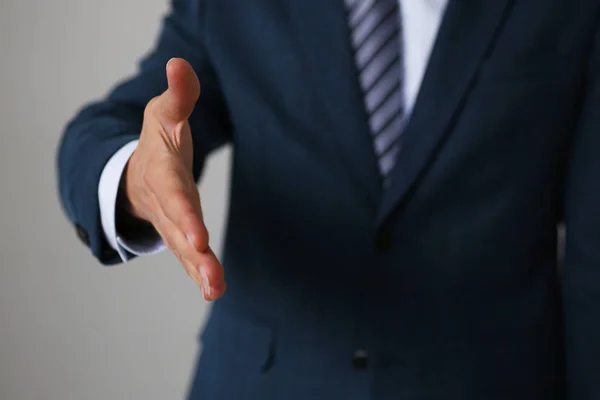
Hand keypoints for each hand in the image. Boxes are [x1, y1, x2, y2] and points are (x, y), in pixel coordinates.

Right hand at [121, 58, 224, 300]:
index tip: (200, 239)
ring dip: (200, 270)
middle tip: (213, 278)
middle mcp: (166, 203)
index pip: (175, 197)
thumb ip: (177, 93)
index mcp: (162, 174)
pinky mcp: (181, 232)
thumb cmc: (155, 138)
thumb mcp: (163, 112)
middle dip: (195, 255)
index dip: (186, 217)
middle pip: (180, 231)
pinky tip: (215, 290)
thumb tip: (180, 63)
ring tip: (216, 290)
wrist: (137, 168)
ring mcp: (172, 222)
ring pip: (184, 250)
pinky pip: (188, 256)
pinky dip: (199, 273)